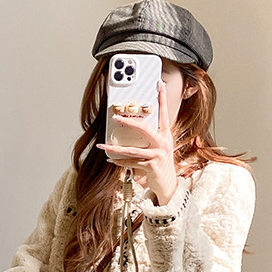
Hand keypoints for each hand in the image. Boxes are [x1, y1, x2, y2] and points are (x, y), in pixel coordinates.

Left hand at [97, 80, 178, 205]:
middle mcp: (163, 143)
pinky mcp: (152, 166)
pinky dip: (120, 162)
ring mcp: (158, 155)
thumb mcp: (159, 148)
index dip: (162, 99)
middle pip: (144, 128)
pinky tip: (111, 161)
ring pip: (132, 149)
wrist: (168, 185)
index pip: (164, 114)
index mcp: (165, 135)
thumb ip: (150, 138)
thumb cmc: (161, 165)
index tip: (160, 86)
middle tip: (116, 118)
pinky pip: (132, 162)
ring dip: (115, 149)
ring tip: (103, 147)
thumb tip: (134, 128)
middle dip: (129, 122)